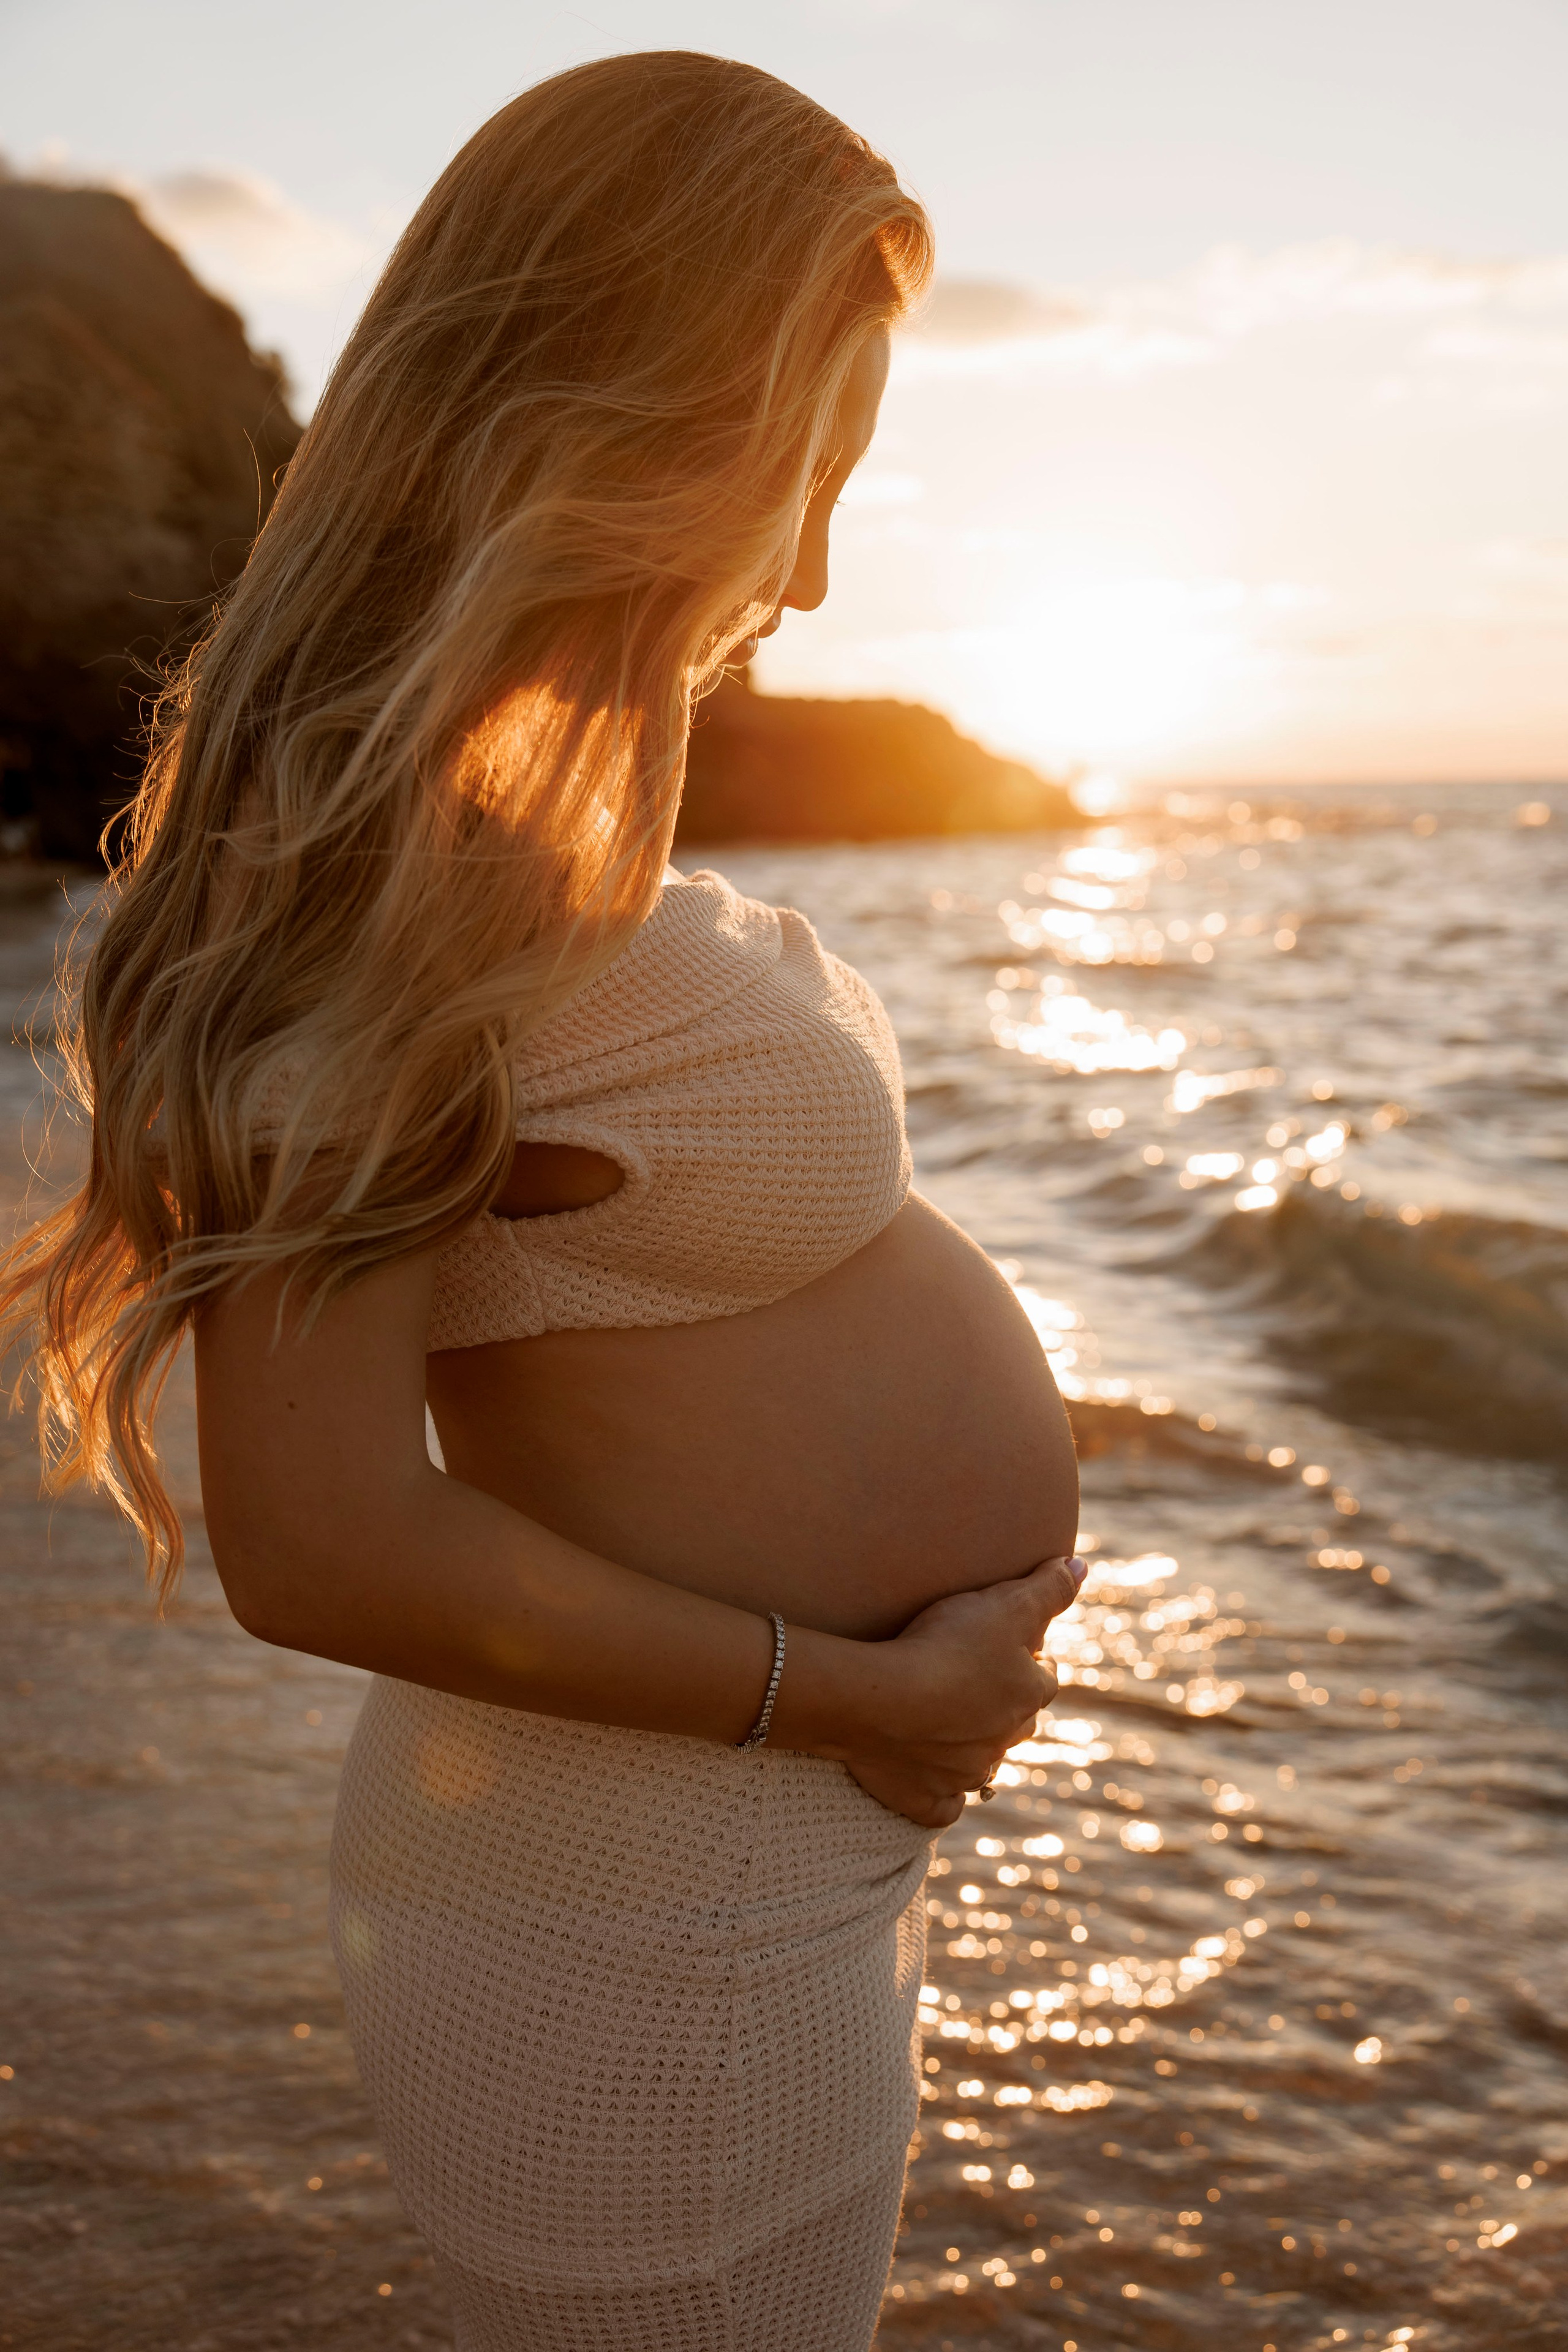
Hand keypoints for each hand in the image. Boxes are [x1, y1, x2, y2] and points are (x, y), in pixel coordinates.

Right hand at [837, 1556, 1085, 1828]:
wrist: (879, 1702)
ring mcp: (966, 1775)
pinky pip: (943, 1806)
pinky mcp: (927, 1801)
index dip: (1032, 1660)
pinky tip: (931, 1781)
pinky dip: (941, 1795)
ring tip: (948, 1723)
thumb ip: (1047, 1588)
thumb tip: (1081, 1567)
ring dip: (973, 1747)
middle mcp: (1004, 1741)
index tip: (1016, 1648)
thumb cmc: (945, 1647)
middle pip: (1016, 1722)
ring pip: (982, 1763)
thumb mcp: (1004, 1604)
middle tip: (978, 1682)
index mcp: (1028, 1695)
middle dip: (1005, 1706)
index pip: (1044, 1676)